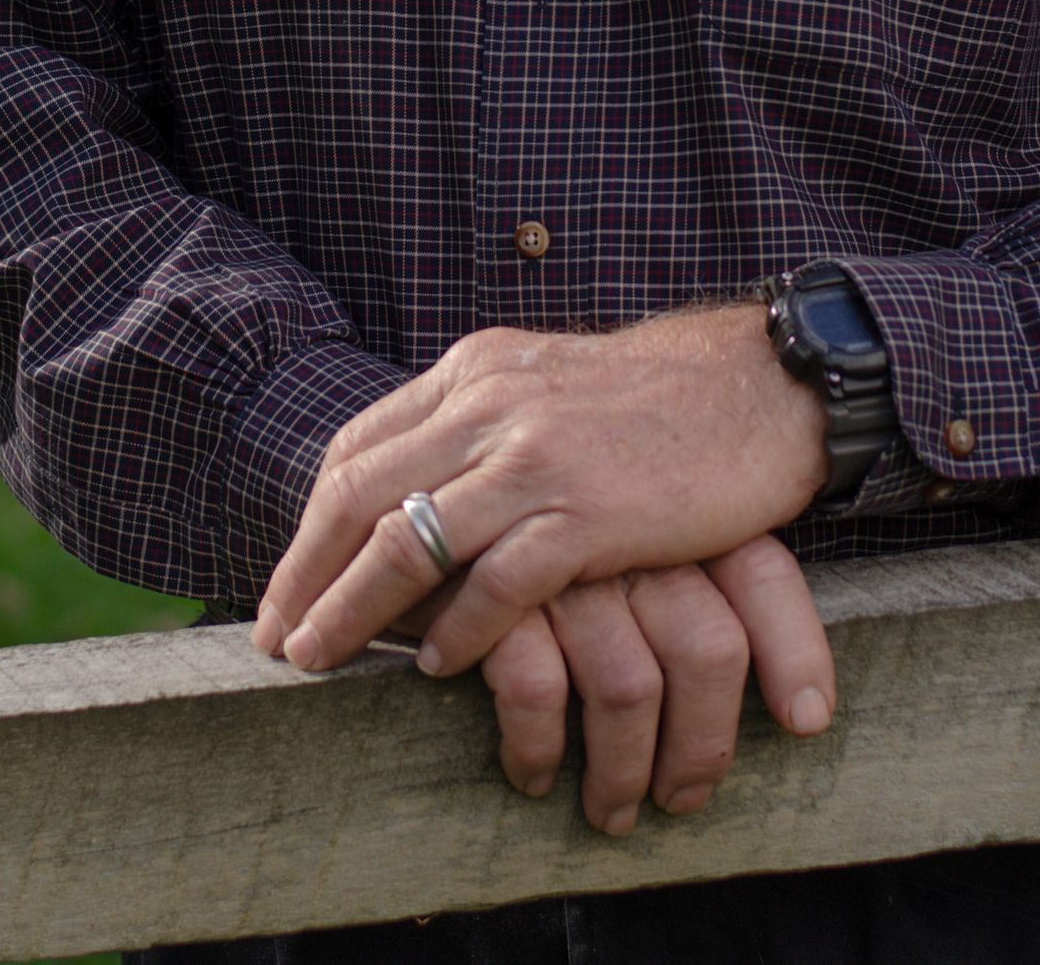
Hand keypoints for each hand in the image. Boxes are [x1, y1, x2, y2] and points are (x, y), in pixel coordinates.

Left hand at [254, 301, 828, 675]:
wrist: (762, 385)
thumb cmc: (658, 402)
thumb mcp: (547, 387)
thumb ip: (483, 426)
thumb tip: (419, 491)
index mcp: (476, 371)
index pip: (358, 449)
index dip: (310, 526)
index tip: (284, 590)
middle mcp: (491, 403)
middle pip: (360, 494)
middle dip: (305, 575)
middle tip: (276, 643)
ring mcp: (537, 454)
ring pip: (409, 539)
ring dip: (351, 611)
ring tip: (319, 663)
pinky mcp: (588, 508)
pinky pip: (497, 581)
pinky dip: (457, 630)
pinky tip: (436, 668)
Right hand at [474, 535, 835, 834]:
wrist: (423, 462)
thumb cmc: (535, 501)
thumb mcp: (621, 509)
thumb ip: (680, 556)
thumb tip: (753, 647)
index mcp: (673, 507)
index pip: (762, 571)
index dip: (795, 649)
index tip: (807, 719)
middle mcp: (632, 535)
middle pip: (709, 649)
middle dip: (702, 745)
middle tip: (681, 798)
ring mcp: (565, 565)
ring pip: (630, 690)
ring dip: (623, 772)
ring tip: (612, 810)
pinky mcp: (494, 593)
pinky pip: (537, 692)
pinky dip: (537, 747)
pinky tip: (532, 772)